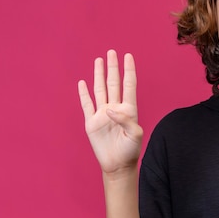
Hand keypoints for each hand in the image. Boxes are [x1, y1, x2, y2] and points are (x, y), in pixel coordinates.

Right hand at [78, 50, 142, 173]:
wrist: (117, 165)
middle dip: (113, 67)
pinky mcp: (91, 122)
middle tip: (111, 52)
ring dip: (99, 75)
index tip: (128, 56)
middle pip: (113, 83)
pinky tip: (83, 82)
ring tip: (99, 60)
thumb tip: (109, 109)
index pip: (129, 85)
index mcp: (128, 110)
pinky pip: (86, 104)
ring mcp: (102, 114)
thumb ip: (125, 120)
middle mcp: (115, 108)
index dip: (129, 70)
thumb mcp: (135, 135)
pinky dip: (84, 93)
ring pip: (100, 89)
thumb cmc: (130, 151)